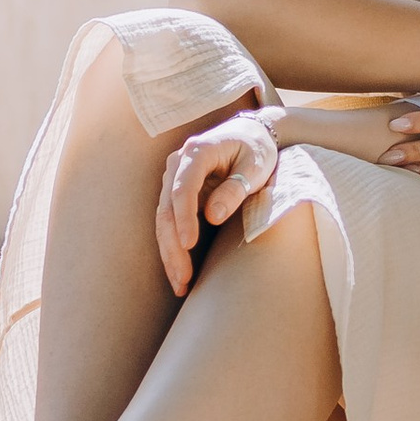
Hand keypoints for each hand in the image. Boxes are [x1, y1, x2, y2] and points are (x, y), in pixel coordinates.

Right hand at [155, 110, 280, 294]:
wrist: (251, 136)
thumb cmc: (256, 150)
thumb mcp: (255, 166)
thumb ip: (235, 189)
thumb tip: (213, 216)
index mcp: (197, 151)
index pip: (183, 188)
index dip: (184, 217)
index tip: (189, 244)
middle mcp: (178, 163)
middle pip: (167, 209)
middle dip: (173, 246)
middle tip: (183, 277)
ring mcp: (174, 179)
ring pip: (163, 220)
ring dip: (169, 253)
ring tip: (180, 284)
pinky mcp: (177, 194)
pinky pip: (170, 223)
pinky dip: (173, 248)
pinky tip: (179, 273)